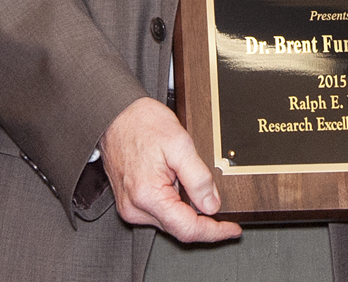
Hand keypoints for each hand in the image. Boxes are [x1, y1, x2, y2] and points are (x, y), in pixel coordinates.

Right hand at [100, 97, 242, 243]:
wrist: (115, 115)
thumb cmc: (142, 124)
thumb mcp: (180, 144)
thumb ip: (199, 178)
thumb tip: (212, 205)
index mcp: (148, 196)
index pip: (188, 229)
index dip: (215, 231)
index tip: (233, 229)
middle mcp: (135, 208)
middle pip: (179, 228)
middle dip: (202, 218)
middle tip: (216, 199)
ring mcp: (130, 207)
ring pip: (170, 221)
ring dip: (186, 209)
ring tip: (185, 178)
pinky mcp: (130, 202)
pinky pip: (158, 212)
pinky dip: (173, 203)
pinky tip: (175, 183)